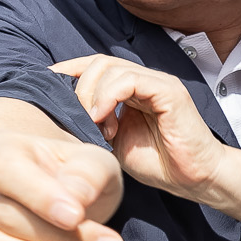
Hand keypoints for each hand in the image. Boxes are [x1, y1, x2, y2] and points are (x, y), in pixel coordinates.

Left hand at [52, 55, 238, 203]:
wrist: (195, 178)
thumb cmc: (159, 163)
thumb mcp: (114, 141)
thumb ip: (95, 121)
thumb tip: (62, 112)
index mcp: (132, 89)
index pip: (95, 65)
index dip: (68, 72)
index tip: (45, 86)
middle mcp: (144, 80)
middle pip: (98, 62)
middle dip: (78, 88)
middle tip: (78, 120)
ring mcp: (157, 83)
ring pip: (110, 67)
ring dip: (92, 96)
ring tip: (96, 126)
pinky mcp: (169, 91)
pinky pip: (130, 80)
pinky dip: (109, 97)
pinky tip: (105, 121)